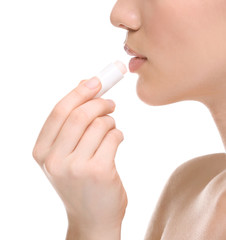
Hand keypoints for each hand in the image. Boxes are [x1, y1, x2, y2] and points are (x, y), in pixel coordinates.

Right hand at [32, 77, 127, 237]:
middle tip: (110, 103)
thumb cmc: (81, 181)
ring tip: (111, 129)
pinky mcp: (99, 171)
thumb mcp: (67, 154)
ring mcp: (76, 167)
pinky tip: (116, 141)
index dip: (79, 92)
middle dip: (100, 103)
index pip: (59, 111)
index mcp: (42, 152)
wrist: (92, 218)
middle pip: (80, 115)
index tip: (96, 81)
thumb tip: (86, 84)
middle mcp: (54, 159)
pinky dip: (118, 133)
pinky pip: (114, 136)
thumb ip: (72, 122)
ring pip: (100, 124)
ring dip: (110, 121)